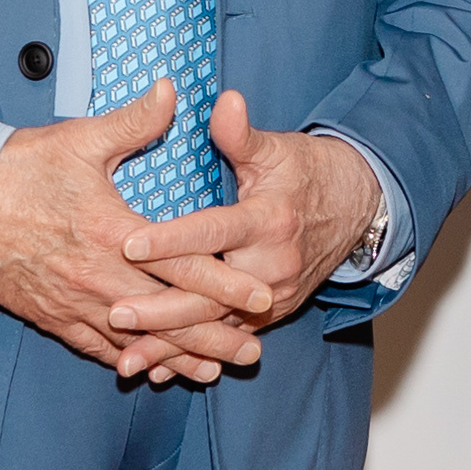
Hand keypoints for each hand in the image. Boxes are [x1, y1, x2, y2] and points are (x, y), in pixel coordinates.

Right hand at [0, 81, 232, 384]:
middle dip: (214, 336)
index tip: (260, 297)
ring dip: (178, 358)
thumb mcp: (79, 139)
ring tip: (216, 371)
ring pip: (136, 341)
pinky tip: (153, 372)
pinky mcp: (51, 316)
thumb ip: (133, 121)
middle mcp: (97, 276)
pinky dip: (129, 361)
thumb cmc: (19, 168)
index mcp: (112, 231)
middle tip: (253, 354)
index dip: (225, 285)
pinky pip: (97, 348)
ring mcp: (73, 302)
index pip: (182, 265)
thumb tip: (171, 90)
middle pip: (167, 315)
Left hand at [116, 92, 374, 339]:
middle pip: (210, 295)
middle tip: (115, 312)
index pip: (212, 232)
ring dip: (170, 344)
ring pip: (214, 328)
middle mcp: (271, 266)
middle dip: (161, 308)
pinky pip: (225, 340)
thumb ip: (241, 133)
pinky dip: (191, 356)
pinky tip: (158, 369)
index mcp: (268, 221)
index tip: (130, 243)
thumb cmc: (305, 174)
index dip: (171, 240)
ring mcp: (272, 297)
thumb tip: (224, 100)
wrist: (355, 209)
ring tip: (127, 358)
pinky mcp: (268, 315)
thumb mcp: (276, 149)